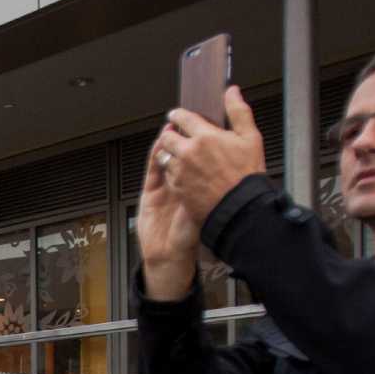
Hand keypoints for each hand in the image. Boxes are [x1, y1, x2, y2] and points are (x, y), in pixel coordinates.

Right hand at [136, 130, 202, 301]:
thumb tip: (223, 170)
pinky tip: (160, 141)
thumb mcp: (207, 212)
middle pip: (188, 151)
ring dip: (172, 140)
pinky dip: (156, 153)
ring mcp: (168, 185)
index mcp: (201, 186)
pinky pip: (154, 166)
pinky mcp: (151, 190)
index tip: (213, 124)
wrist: (169, 256)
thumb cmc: (190, 238)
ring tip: (176, 124)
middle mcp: (186, 182)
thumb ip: (211, 193)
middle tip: (194, 117)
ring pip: (170, 155)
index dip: (208, 140)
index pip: (206, 157)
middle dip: (191, 134)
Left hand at [158, 85, 265, 226]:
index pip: (182, 118)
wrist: (240, 209)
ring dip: (169, 154)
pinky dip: (172, 172)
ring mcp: (180, 171)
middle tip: (176, 136)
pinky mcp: (177, 188)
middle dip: (170, 135)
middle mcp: (188, 153)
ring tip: (179, 155)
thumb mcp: (250, 138)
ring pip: (164, 156)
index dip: (178, 115)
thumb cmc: (247, 175)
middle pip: (167, 137)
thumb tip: (231, 91)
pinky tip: (182, 173)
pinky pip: (167, 175)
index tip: (176, 115)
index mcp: (205, 137)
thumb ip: (239, 111)